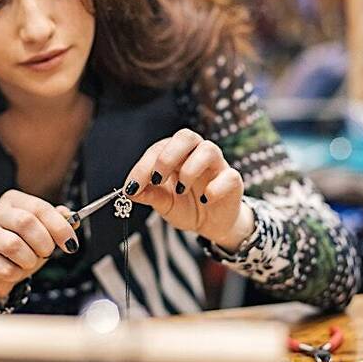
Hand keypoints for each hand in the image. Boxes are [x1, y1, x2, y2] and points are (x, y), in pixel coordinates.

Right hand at [0, 190, 78, 298]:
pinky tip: (13, 269)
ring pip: (14, 246)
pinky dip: (16, 274)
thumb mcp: (42, 231)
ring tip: (28, 261)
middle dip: (44, 243)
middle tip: (47, 253)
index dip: (60, 227)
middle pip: (27, 222)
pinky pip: (5, 268)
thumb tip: (72, 218)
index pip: (40, 208)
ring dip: (30, 260)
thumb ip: (58, 222)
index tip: (71, 244)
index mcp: (14, 200)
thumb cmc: (21, 246)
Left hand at [124, 129, 254, 250]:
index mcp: (177, 155)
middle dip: (168, 157)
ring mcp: (217, 165)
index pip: (159, 149)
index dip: (143, 166)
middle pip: (186, 136)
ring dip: (190, 169)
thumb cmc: (187, 207)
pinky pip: (228, 175)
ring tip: (181, 190)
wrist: (211, 225)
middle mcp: (197, 154)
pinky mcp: (233, 180)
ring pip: (208, 149)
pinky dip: (215, 188)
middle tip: (157, 179)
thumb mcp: (164, 203)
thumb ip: (149, 195)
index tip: (131, 187)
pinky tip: (205, 200)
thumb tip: (129, 191)